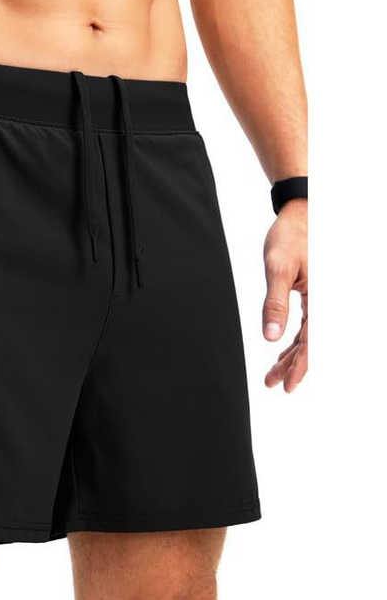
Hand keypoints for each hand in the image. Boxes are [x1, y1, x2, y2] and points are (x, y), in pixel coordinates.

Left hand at [262, 198, 307, 391]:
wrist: (301, 213)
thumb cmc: (291, 236)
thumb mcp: (278, 269)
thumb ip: (275, 304)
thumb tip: (271, 337)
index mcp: (324, 296)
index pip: (313, 340)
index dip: (300, 365)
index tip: (287, 385)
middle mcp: (328, 301)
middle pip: (312, 343)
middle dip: (293, 365)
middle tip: (271, 383)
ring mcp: (323, 299)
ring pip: (309, 336)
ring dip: (292, 355)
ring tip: (271, 374)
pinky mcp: (316, 295)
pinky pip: (309, 325)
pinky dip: (295, 340)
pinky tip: (282, 351)